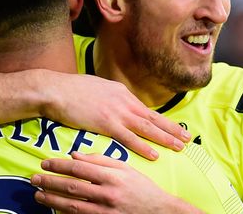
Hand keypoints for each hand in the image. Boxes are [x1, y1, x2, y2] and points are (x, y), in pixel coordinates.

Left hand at [31, 152, 200, 213]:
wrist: (159, 212)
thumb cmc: (141, 187)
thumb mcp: (125, 168)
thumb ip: (100, 160)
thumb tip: (75, 156)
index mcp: (112, 176)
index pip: (78, 169)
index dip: (59, 165)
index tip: (45, 163)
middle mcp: (107, 194)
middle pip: (71, 187)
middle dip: (49, 182)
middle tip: (33, 179)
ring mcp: (105, 211)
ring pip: (72, 205)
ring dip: (52, 200)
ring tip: (38, 195)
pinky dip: (65, 213)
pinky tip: (54, 209)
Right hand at [40, 72, 189, 159]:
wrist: (56, 90)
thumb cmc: (71, 89)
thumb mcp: (97, 87)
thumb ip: (110, 97)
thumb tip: (115, 103)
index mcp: (122, 92)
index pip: (146, 109)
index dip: (162, 120)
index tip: (174, 127)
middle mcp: (124, 101)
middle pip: (153, 118)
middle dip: (171, 129)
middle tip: (187, 138)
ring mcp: (117, 112)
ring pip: (147, 128)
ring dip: (164, 138)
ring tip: (179, 147)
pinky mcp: (106, 123)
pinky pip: (129, 138)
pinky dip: (143, 147)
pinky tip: (154, 154)